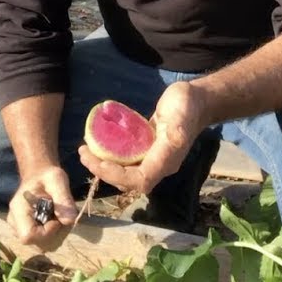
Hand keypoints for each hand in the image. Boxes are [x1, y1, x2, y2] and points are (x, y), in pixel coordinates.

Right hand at [7, 165, 77, 249]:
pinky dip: (56, 235)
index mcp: (18, 209)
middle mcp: (15, 222)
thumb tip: (70, 220)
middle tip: (63, 215)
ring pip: (44, 246)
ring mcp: (20, 229)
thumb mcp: (57, 180)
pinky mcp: (28, 233)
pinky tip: (57, 220)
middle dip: (57, 233)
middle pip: (38, 244)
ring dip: (59, 234)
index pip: (28, 236)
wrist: (39, 176)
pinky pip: (45, 243)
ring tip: (61, 215)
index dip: (47, 232)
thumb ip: (64, 198)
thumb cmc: (46, 176)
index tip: (57, 218)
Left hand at [78, 81, 205, 195]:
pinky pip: (126, 159)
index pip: (138, 180)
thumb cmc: (188, 106)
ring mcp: (153, 158)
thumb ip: (176, 133)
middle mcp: (159, 165)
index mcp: (166, 161)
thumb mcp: (181, 116)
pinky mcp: (148, 149)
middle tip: (83, 154)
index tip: (97, 161)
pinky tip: (99, 142)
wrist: (198, 100)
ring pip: (125, 172)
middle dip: (103, 171)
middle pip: (128, 180)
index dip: (116, 176)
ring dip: (104, 165)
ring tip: (86, 151)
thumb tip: (169, 147)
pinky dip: (111, 155)